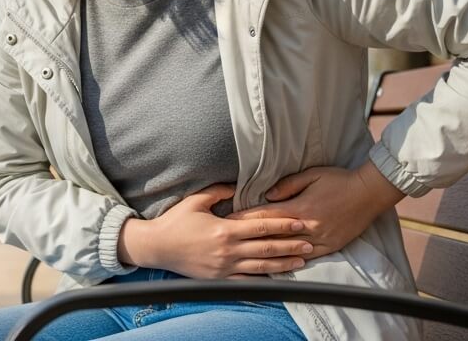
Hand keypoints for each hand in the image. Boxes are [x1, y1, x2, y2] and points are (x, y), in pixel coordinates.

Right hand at [118, 184, 312, 277]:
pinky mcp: (220, 278)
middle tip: (310, 243)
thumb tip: (236, 186)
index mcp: (225, 230)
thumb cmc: (174, 222)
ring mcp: (225, 267)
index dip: (283, 224)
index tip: (300, 223)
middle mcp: (229, 250)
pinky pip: (247, 280)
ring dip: (284, 264)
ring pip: (262, 267)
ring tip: (301, 261)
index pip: (262, 226)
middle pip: (267, 248)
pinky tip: (277, 278)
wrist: (157, 247)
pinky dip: (264, 279)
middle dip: (291, 245)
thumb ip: (218, 192)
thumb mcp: (196, 201)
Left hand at [225, 164, 405, 259]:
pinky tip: (278, 264)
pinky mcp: (331, 247)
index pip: (266, 216)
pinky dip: (291, 261)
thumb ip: (287, 186)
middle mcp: (308, 227)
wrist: (369, 193)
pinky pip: (307, 258)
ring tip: (249, 255)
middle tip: (231, 241)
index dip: (246, 219)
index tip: (229, 222)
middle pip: (273, 235)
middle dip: (251, 238)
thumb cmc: (338, 180)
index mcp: (300, 208)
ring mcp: (320, 239)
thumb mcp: (310, 175)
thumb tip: (268, 196)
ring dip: (268, 252)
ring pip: (288, 250)